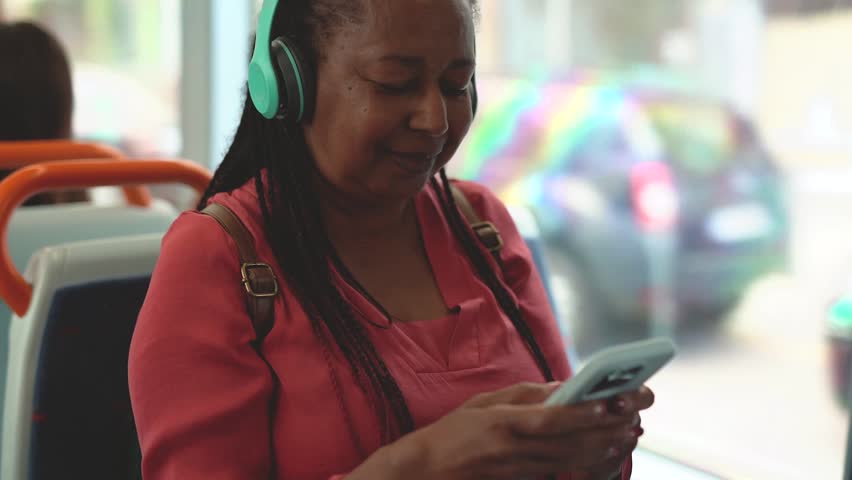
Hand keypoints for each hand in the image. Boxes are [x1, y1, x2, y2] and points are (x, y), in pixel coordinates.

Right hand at [356, 382, 653, 479]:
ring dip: (610, 443)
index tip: (620, 396)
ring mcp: (524, 470)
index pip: (558, 418)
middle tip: (641, 406)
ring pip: (577, 458)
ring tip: (634, 428)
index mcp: (506, 422)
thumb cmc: (454, 432)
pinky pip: (568, 472)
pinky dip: (595, 462)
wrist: (428, 472)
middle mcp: (518, 449)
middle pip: (577, 440)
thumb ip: (526, 395)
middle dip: (613, 423)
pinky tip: (612, 453)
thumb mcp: (485, 403)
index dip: (592, 410)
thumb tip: (564, 387)